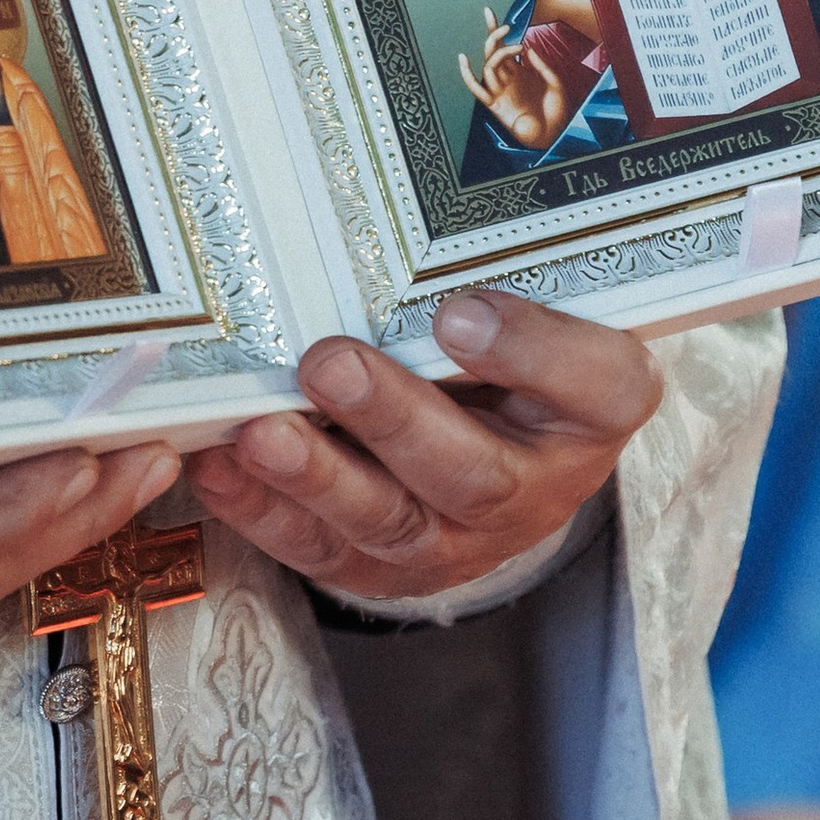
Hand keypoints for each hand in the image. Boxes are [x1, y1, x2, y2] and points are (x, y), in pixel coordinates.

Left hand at [186, 289, 660, 602]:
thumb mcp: (540, 312)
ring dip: (318, 476)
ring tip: (261, 430)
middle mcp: (533, 490)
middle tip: (331, 363)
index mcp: (592, 410)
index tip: (458, 310)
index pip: (600, 386)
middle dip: (394, 420)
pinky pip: (320, 548)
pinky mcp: (381, 567)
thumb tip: (416, 252)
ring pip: (389, 523)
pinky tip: (218, 464)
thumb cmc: (515, 363)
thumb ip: (499, 283)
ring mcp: (455, 540)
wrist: (499, 456)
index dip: (533, 351)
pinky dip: (261, 510)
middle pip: (473, 473)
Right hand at [458, 8, 569, 149]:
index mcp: (519, 72)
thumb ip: (542, 66)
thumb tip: (526, 49)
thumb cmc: (556, 111)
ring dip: (497, 52)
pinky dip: (467, 75)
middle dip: (492, 34)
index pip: (502, 46)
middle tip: (501, 23)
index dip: (494, 30)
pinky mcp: (495, 104)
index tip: (488, 12)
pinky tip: (464, 59)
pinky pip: (476, 89)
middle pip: (492, 51)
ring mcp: (500, 90)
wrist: (553, 135)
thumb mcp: (555, 83)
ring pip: (488, 65)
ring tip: (515, 46)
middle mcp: (506, 79)